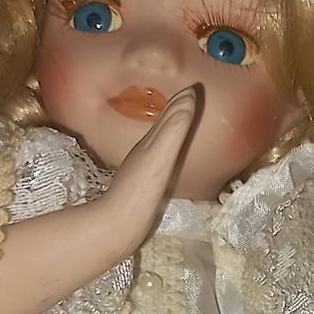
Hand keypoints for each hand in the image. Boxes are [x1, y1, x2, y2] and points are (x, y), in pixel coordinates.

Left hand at [105, 85, 197, 235]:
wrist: (117, 226)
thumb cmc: (139, 192)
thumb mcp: (160, 157)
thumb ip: (174, 129)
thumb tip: (189, 96)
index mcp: (150, 143)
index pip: (169, 114)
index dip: (183, 101)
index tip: (196, 86)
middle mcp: (144, 152)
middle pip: (163, 125)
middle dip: (177, 111)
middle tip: (193, 98)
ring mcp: (143, 170)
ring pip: (160, 142)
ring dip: (172, 131)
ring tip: (185, 124)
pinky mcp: (145, 188)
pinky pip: (162, 162)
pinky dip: (170, 154)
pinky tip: (171, 161)